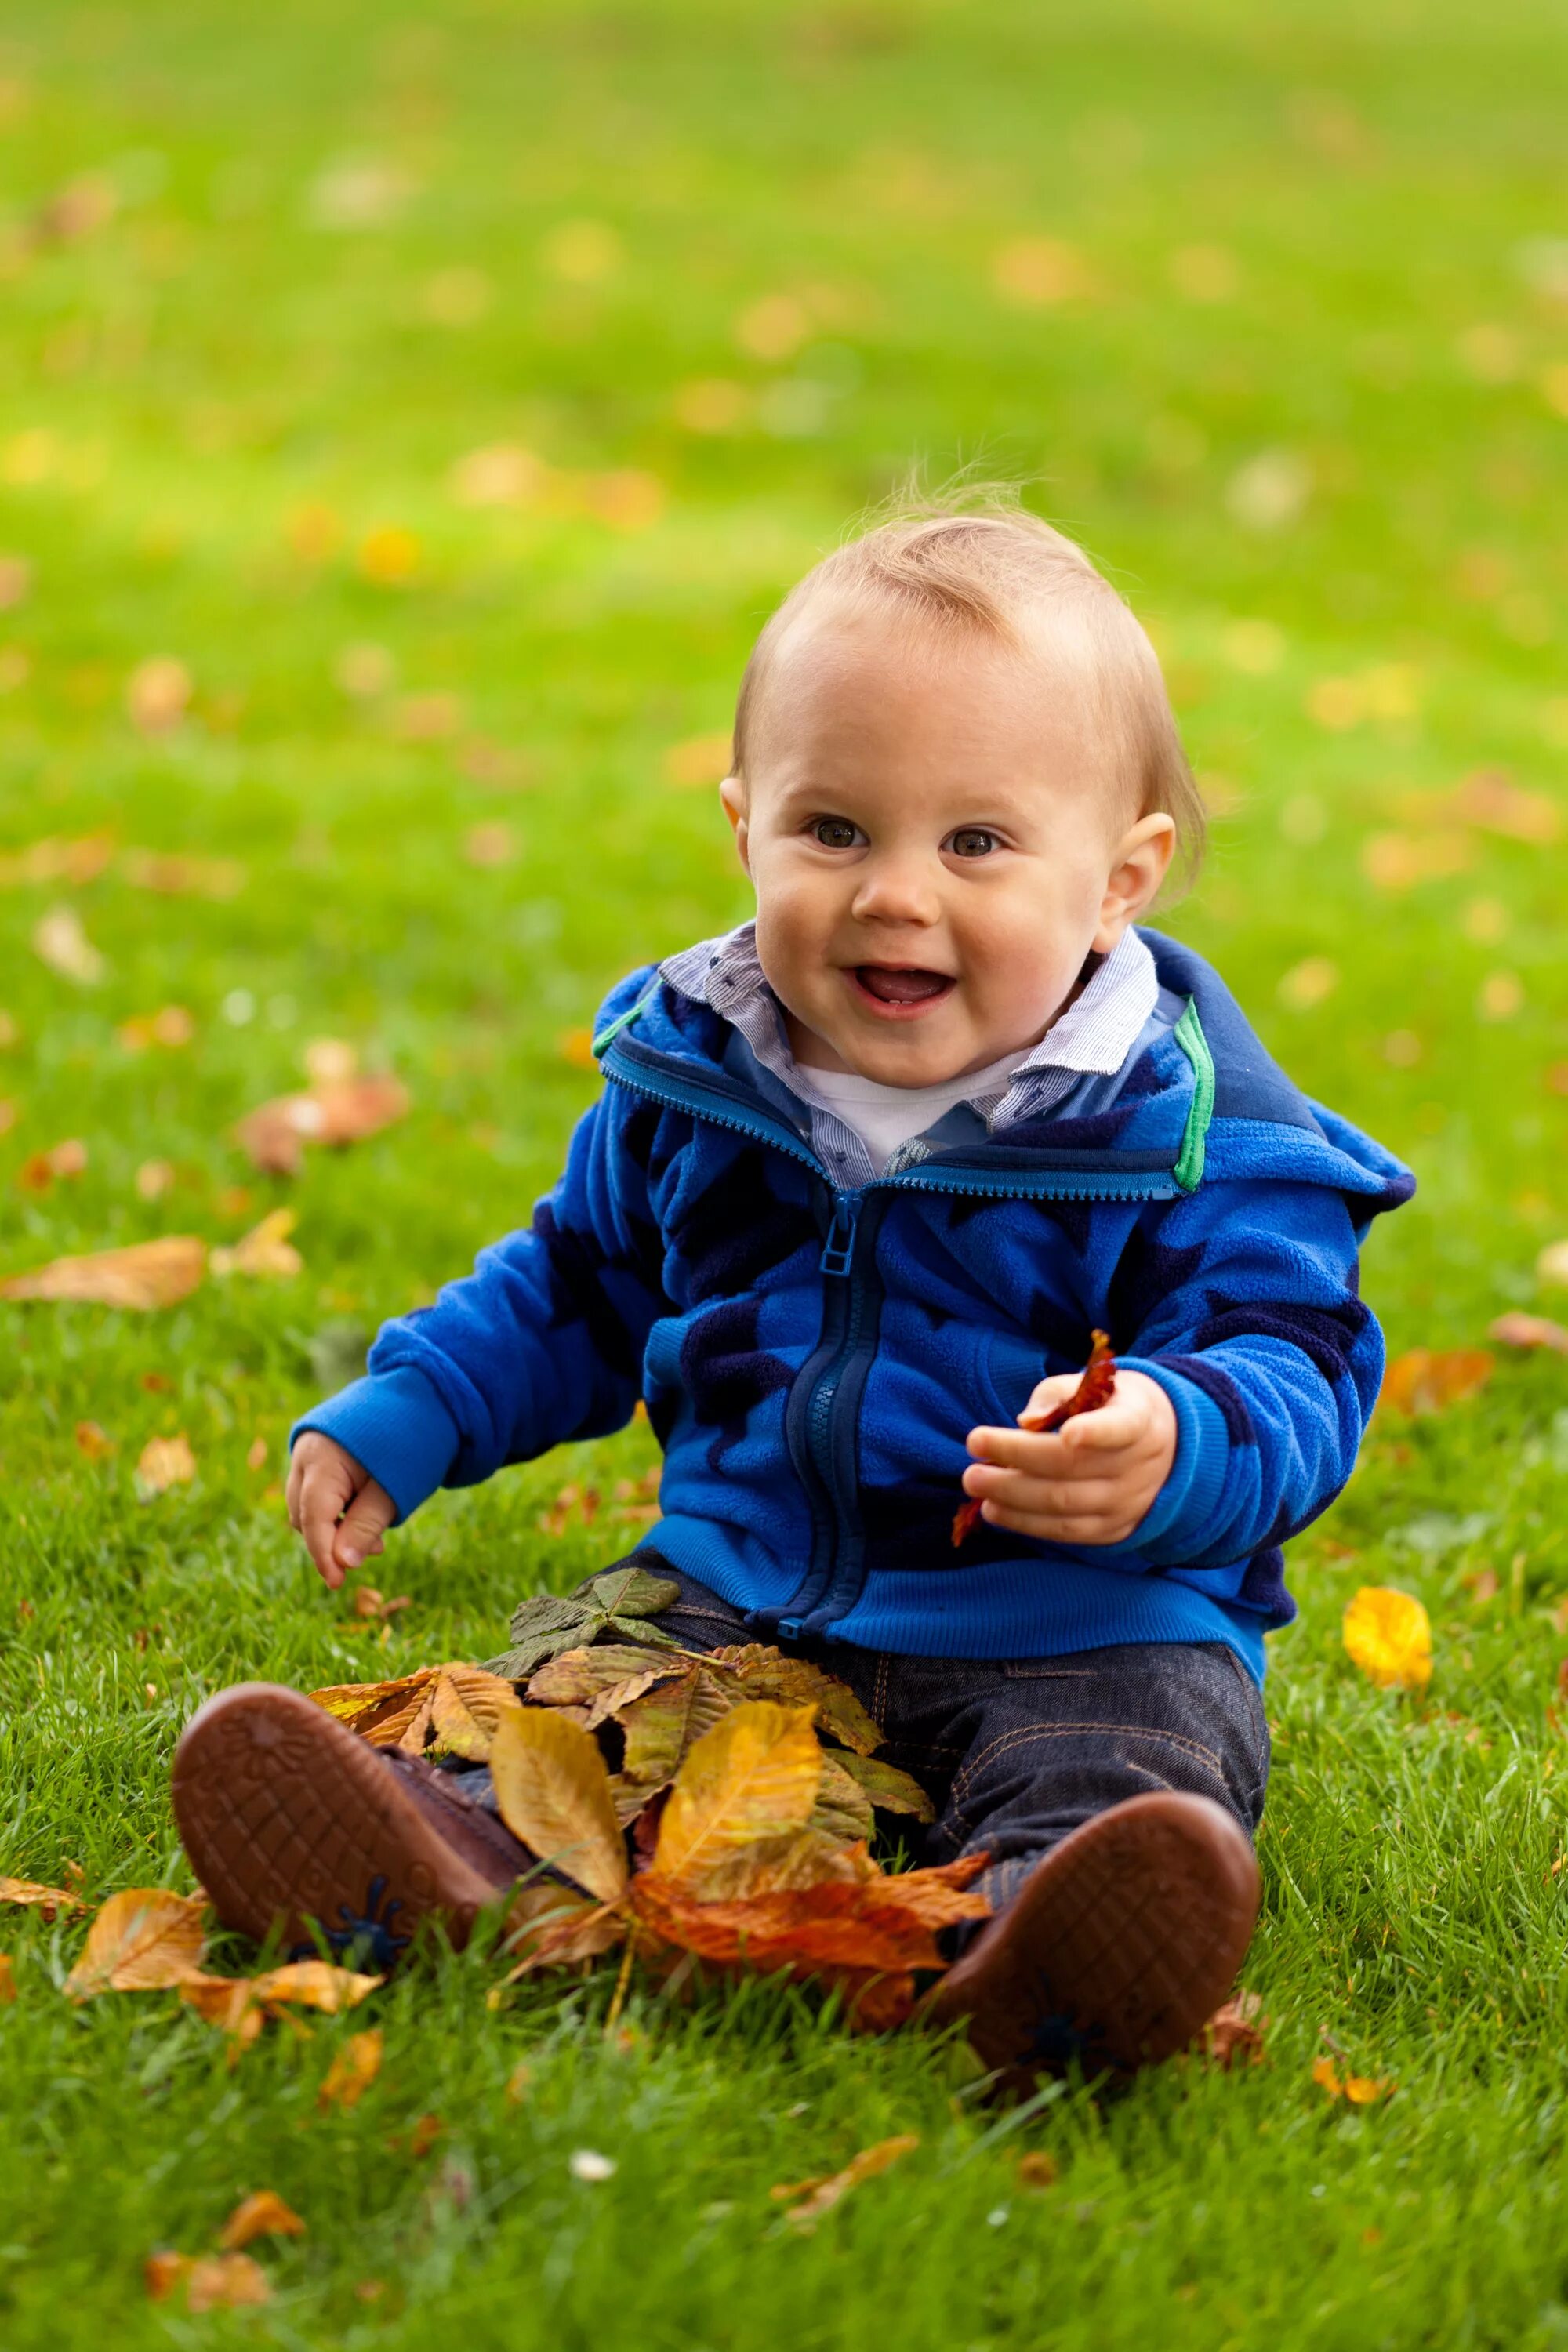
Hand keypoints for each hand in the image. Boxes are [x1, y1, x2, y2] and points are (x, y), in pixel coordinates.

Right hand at [286, 1433, 396, 1589]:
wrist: (420, 1396)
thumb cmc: (409, 1442)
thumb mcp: (392, 1490)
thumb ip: (365, 1526)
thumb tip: (342, 1564)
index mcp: (321, 1459)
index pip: (313, 1518)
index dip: (323, 1554)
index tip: (338, 1583)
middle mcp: (305, 1454)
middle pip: (305, 1514)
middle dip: (333, 1540)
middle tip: (377, 1550)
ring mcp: (308, 1452)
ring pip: (309, 1505)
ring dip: (336, 1527)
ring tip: (378, 1534)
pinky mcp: (319, 1455)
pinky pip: (318, 1491)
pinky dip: (338, 1509)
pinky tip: (368, 1513)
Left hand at [962, 1368, 1177, 1546]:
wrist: (1166, 1451)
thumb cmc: (1114, 1408)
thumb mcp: (1098, 1385)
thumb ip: (1059, 1393)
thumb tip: (1026, 1421)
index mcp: (1139, 1421)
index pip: (1120, 1428)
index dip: (1095, 1432)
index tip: (1068, 1433)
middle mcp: (1137, 1466)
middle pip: (1072, 1468)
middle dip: (1017, 1463)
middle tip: (972, 1461)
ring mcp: (1127, 1503)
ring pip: (1064, 1505)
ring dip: (1013, 1498)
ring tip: (976, 1484)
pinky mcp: (1113, 1529)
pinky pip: (1066, 1531)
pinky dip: (1026, 1523)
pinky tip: (995, 1510)